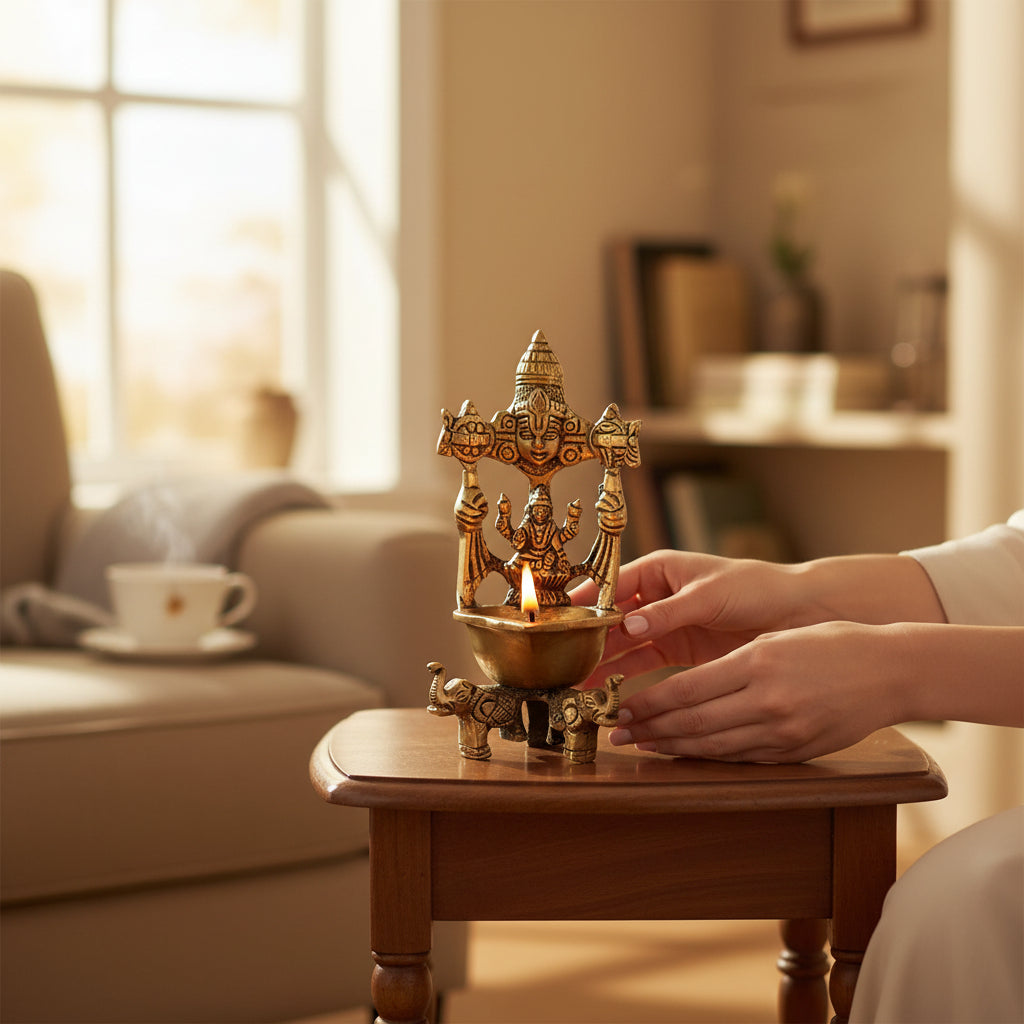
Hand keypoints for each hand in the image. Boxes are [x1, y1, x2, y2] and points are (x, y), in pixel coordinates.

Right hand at [571, 550, 808, 685]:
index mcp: (660, 570)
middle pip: (611, 617)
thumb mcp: (709, 596)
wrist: (797, 613)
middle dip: (587, 638)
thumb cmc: (756, 588)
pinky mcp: (678, 651)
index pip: (610, 583)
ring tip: (575, 683)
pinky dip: (625, 678)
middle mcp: (656, 596)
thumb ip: (668, 612)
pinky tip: (606, 693)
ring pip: (623, 644)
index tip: (559, 619)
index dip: (584, 601)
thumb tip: (627, 624)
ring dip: (601, 662)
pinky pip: (643, 664)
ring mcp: (665, 625)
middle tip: (561, 660)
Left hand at [608, 620, 905, 762]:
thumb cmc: (831, 643)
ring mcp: (783, 731)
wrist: (890, 671)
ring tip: (645, 747)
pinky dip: (709, 758)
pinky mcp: (795, 751)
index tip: (622, 708)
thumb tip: (683, 690)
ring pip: (713, 746)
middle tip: (619, 734)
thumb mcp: (773, 640)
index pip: (686, 690)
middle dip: (651, 729)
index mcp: (757, 663)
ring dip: (673, 749)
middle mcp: (767, 701)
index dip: (649, 704)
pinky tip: (687, 756)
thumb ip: (730, 665)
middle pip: (693, 722)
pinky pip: (741, 758)